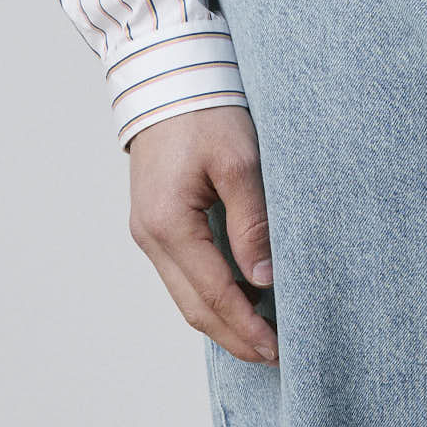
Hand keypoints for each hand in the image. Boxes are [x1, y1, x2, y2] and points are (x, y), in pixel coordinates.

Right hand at [128, 104, 277, 364]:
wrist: (167, 71)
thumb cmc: (205, 108)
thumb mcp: (238, 160)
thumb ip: (251, 220)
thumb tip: (264, 279)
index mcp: (168, 224)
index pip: (212, 295)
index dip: (246, 328)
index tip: (278, 349)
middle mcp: (150, 235)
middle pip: (193, 306)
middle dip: (233, 336)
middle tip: (274, 355)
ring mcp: (148, 229)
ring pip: (185, 293)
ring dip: (221, 318)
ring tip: (261, 334)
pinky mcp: (155, 218)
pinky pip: (182, 271)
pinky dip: (209, 293)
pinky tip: (238, 296)